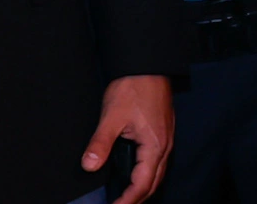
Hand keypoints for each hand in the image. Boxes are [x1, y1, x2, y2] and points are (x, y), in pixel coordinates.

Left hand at [80, 74, 172, 203]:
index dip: (128, 200)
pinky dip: (148, 175)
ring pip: (158, 173)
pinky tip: (136, 174)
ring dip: (144, 188)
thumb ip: (100, 143)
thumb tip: (89, 166)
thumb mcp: (112, 116)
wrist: (148, 65)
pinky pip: (159, 162)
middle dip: (138, 199)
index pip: (142, 183)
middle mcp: (165, 145)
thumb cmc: (133, 87)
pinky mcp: (164, 132)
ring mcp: (167, 138)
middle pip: (154, 182)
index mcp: (154, 145)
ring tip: (127, 197)